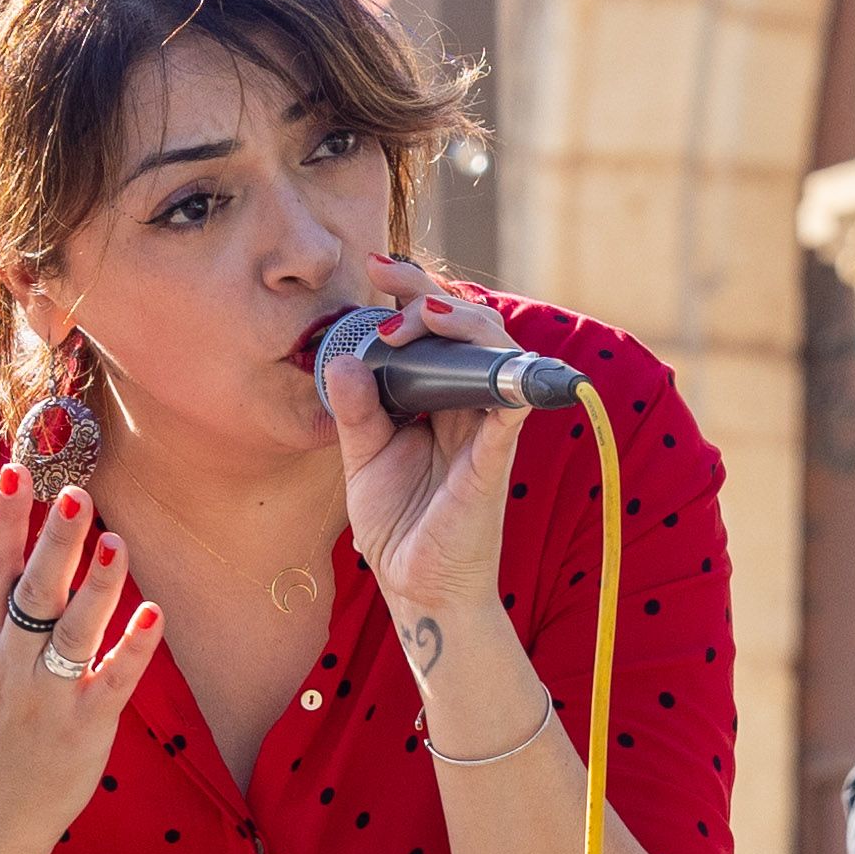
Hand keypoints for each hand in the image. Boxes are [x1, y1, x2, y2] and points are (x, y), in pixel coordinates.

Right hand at [0, 475, 164, 853]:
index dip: (3, 522)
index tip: (15, 471)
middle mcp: (10, 667)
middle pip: (34, 594)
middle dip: (53, 544)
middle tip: (76, 494)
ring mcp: (49, 698)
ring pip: (75, 633)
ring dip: (98, 587)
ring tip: (117, 540)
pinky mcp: (87, 728)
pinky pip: (113, 682)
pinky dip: (134, 651)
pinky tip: (154, 615)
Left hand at [319, 252, 525, 641]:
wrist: (414, 587)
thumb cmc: (398, 521)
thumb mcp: (362, 456)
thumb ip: (356, 408)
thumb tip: (344, 360)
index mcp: (437, 399)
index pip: (435, 331)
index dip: (413, 292)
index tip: (375, 266)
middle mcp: (468, 407)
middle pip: (469, 330)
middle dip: (430, 294)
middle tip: (386, 278)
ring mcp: (485, 432)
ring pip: (498, 357)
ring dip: (464, 326)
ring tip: (423, 315)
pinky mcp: (493, 464)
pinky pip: (510, 415)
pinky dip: (505, 384)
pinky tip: (477, 362)